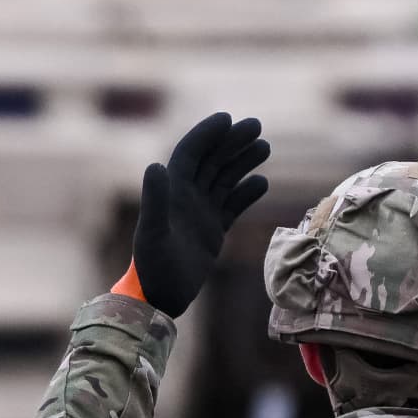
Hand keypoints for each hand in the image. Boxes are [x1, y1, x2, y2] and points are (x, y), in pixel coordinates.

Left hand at [129, 113, 270, 318]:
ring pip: (224, 179)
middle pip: (211, 160)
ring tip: (265, 147)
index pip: (191, 153)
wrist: (161, 299)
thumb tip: (155, 165)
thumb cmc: (153, 268)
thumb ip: (155, 200)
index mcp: (171, 192)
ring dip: (242, 161)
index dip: (207, 134)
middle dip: (232, 141)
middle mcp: (185, 197)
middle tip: (257, 125)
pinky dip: (246, 193)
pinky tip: (262, 183)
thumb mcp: (153, 234)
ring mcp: (200, 213)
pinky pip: (232, 205)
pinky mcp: (213, 231)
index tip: (228, 118)